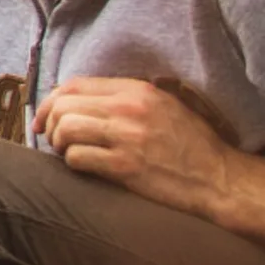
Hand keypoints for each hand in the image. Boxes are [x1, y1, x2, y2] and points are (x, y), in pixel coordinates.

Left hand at [33, 77, 264, 225]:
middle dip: (51, 123)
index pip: (74, 84)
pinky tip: (84, 168)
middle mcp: (129, 109)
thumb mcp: (164, 107)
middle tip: (55, 140)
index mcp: (137, 90)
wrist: (220, 179)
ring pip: (66, 129)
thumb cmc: (192, 146)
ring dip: (59, 144)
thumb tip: (82, 102)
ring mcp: (127, 137)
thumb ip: (127, 99)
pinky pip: (78, 158)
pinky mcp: (125, 167)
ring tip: (69, 153)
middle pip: (64, 105)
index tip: (45, 118)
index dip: (50, 101)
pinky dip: (72, 164)